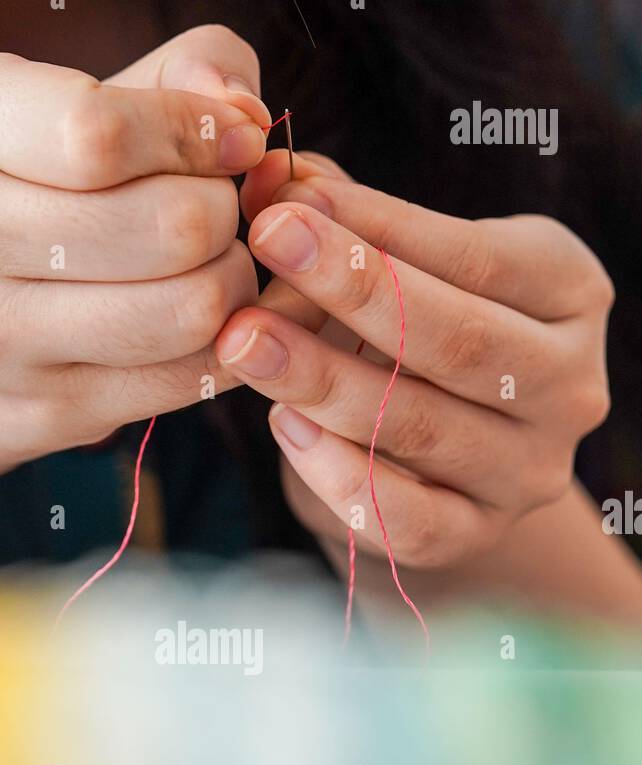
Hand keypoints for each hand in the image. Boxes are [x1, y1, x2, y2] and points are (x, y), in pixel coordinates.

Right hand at [0, 28, 290, 479]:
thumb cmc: (19, 205)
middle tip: (215, 216)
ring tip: (212, 269)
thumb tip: (246, 117)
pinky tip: (204, 326)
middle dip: (226, 214)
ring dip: (233, 285)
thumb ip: (172, 77)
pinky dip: (224, 347)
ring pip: (192, 308)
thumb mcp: (62, 112)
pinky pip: (187, 376)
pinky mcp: (44, 408)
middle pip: (173, 225)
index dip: (201, 137)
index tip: (234, 145)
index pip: (106, 132)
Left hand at [216, 151, 613, 571]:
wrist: (440, 459)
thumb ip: (349, 220)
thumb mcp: (404, 265)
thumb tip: (274, 176)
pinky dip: (340, 475)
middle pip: (460, 340)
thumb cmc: (417, 333)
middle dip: (353, 290)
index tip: (289, 200)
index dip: (381, 228)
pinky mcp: (477, 535)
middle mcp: (568, 386)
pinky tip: (284, 427)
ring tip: (245, 339)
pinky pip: (407, 518)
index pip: (477, 257)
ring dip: (324, 380)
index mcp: (570, 294)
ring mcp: (529, 471)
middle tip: (266, 246)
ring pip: (423, 427)